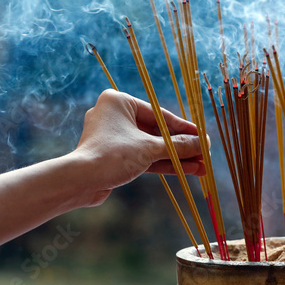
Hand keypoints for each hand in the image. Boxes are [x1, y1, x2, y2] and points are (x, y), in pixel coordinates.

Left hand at [72, 89, 205, 205]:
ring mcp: (114, 137)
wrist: (80, 183)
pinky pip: (142, 156)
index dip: (185, 128)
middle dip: (182, 147)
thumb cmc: (112, 156)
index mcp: (119, 102)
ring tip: (201, 167)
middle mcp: (115, 115)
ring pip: (151, 146)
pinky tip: (186, 170)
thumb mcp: (150, 148)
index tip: (203, 137)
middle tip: (204, 155)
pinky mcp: (113, 155)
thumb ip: (179, 145)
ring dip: (175, 157)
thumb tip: (204, 143)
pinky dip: (162, 163)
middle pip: (157, 131)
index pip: (160, 115)